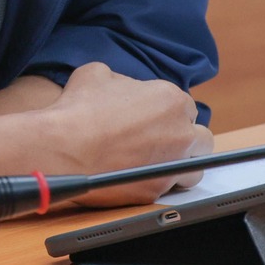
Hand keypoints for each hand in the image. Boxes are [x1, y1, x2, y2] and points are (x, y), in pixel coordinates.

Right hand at [40, 62, 212, 206]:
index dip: (169, 113)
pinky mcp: (156, 190)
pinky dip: (156, 184)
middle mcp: (180, 133)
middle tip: (162, 141)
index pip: (186, 107)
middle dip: (185, 139)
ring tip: (157, 164)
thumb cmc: (79, 109)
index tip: (155, 118)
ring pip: (194, 169)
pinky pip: (168, 189)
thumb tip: (121, 88)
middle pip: (201, 139)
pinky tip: (138, 177)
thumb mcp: (98, 74)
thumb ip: (122, 80)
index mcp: (171, 100)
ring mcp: (172, 165)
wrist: (62, 149)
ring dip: (181, 165)